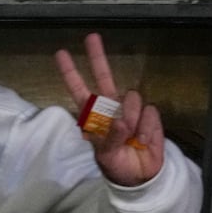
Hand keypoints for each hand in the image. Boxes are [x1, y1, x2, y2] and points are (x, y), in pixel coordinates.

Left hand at [54, 33, 164, 186]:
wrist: (142, 175)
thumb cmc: (117, 164)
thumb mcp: (106, 155)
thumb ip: (110, 137)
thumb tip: (121, 121)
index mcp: (94, 116)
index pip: (80, 91)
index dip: (71, 73)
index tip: (61, 54)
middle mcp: (111, 106)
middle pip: (104, 76)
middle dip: (97, 57)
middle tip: (91, 37)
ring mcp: (131, 108)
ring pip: (131, 98)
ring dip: (132, 118)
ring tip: (131, 137)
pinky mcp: (149, 114)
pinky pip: (149, 112)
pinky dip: (147, 127)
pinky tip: (143, 139)